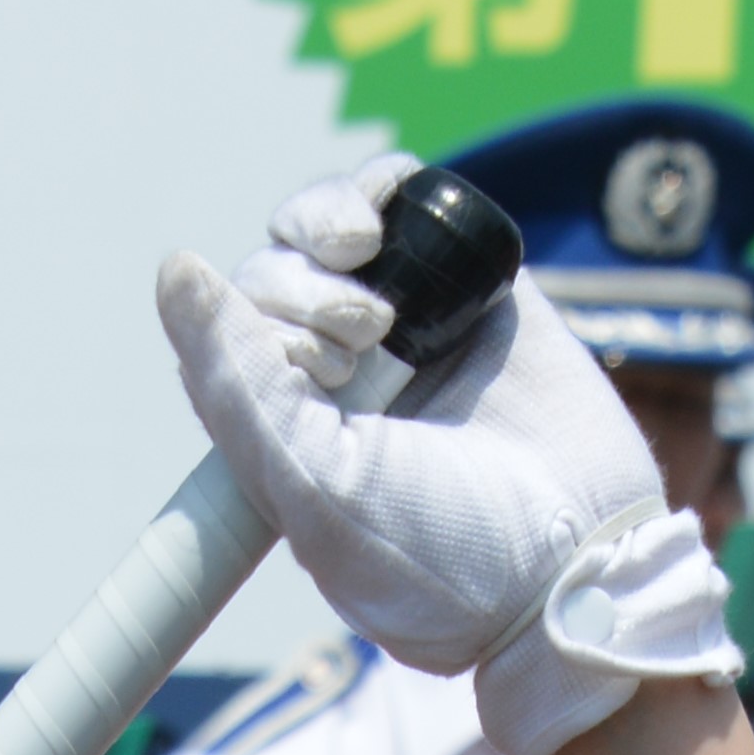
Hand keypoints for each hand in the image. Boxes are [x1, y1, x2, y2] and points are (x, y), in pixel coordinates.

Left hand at [158, 168, 739, 754]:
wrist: (579, 563)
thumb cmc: (441, 558)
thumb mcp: (313, 490)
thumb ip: (237, 387)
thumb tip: (174, 270)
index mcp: (288, 441)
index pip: (224, 343)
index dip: (244, 326)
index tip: (315, 374)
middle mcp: (340, 381)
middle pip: (268, 277)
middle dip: (295, 289)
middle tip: (359, 343)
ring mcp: (408, 329)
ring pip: (321, 230)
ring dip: (321, 226)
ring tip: (370, 281)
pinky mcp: (475, 283)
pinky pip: (406, 200)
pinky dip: (383, 191)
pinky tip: (383, 225)